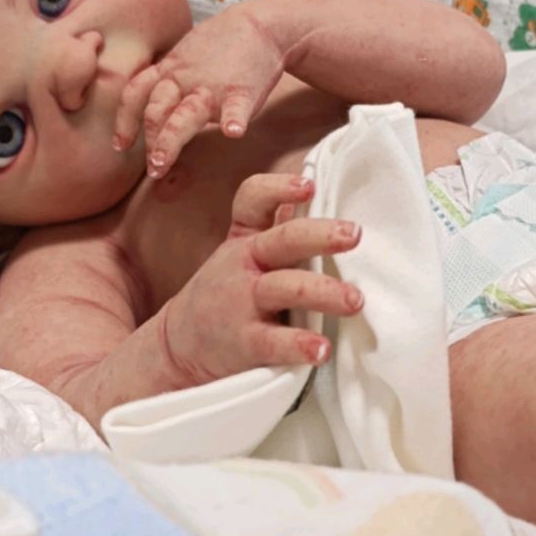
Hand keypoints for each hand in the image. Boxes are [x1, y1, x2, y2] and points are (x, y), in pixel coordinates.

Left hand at [115, 5, 285, 176]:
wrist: (260, 25)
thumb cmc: (222, 45)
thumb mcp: (185, 56)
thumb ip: (168, 80)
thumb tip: (153, 105)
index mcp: (169, 71)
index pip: (136, 94)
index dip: (124, 120)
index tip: (120, 145)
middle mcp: (184, 80)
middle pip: (156, 110)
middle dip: (150, 141)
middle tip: (151, 169)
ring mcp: (212, 87)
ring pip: (185, 115)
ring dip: (170, 140)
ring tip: (162, 163)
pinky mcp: (242, 91)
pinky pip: (236, 107)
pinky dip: (234, 119)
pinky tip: (233, 132)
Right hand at [155, 173, 362, 386]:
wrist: (180, 346)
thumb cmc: (226, 293)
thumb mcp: (242, 252)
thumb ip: (277, 228)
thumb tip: (321, 192)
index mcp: (246, 238)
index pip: (253, 200)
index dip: (278, 189)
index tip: (307, 185)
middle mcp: (244, 264)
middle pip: (283, 240)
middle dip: (320, 234)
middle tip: (354, 234)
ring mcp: (242, 302)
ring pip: (287, 289)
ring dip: (324, 292)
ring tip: (355, 300)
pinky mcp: (244, 342)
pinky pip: (274, 342)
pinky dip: (299, 346)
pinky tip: (322, 350)